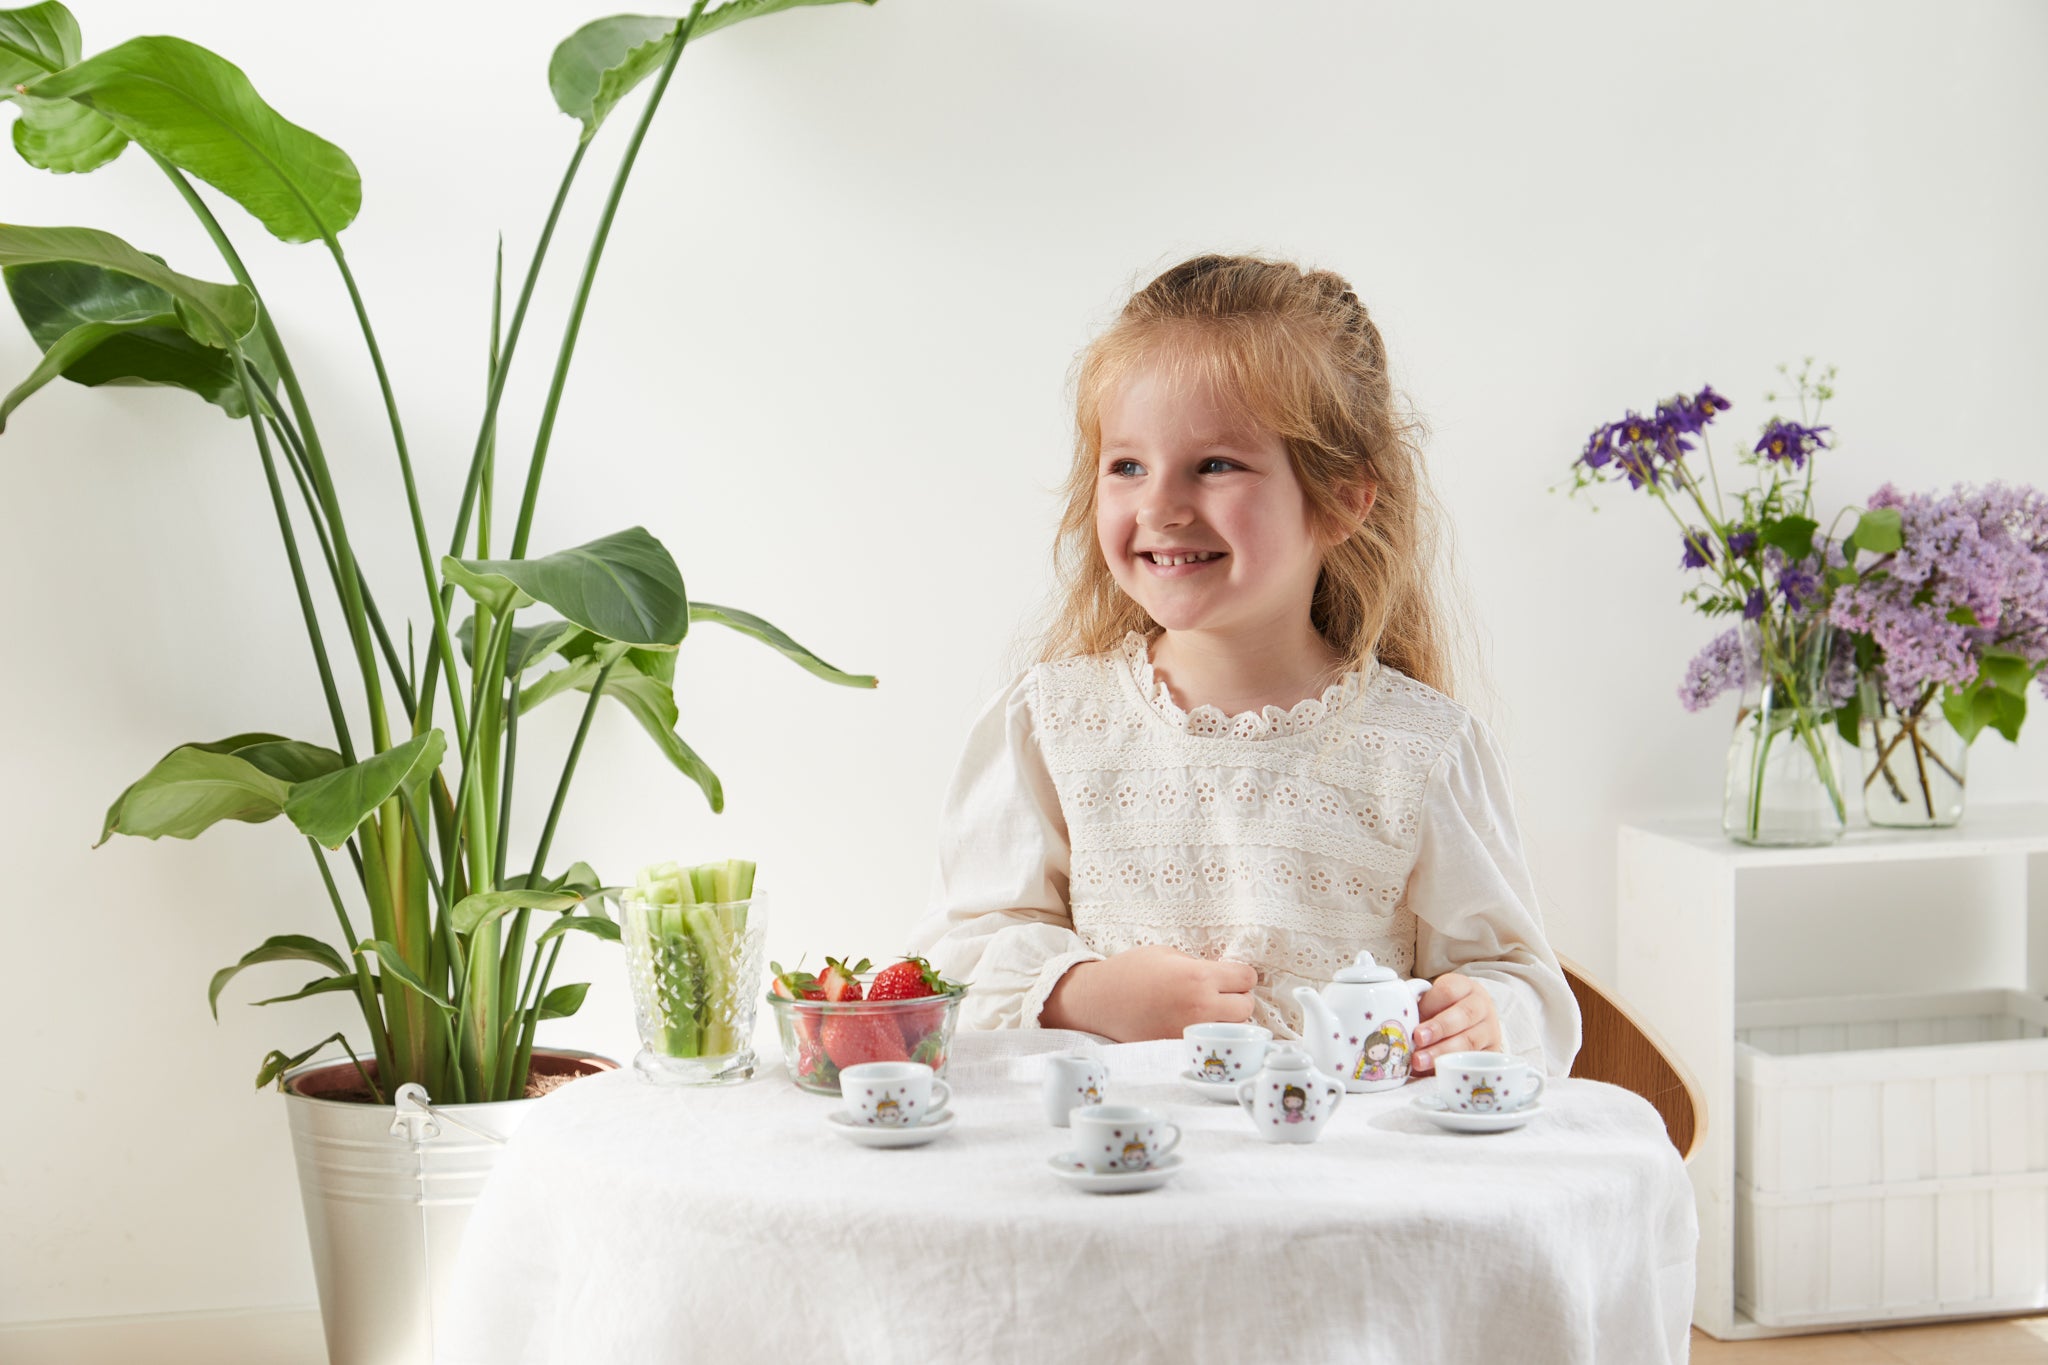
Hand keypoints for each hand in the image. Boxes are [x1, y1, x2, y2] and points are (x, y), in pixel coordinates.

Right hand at [1039, 945, 1257, 1041]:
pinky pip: (1208, 1041)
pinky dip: (1208, 1034)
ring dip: (1227, 1020)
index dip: (1241, 975)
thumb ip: (1199, 965)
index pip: (1247, 978)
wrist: (1099, 1000)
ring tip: (1209, 1010)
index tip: (1231, 975)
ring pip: (1233, 1030)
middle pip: (1247, 1007)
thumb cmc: (1131, 971)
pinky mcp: (1180, 1047)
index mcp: (1199, 977)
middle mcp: (1200, 1007)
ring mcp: (1191, 1031)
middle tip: (1222, 993)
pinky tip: (1194, 1024)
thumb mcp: (1168, 954)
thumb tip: (1222, 976)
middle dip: (1238, 998)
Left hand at [1412, 972, 1501, 1074]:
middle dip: (1438, 1029)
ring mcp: (1490, 1030)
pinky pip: (1475, 1061)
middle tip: (1418, 1039)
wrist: (1476, 1020)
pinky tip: (1436, 1071)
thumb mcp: (1434, 1001)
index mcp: (1464, 987)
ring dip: (1443, 1052)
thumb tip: (1396, 1027)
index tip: (1415, 1019)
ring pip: (1470, 1041)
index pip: (1448, 991)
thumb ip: (1418, 1009)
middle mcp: (1481, 1006)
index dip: (1430, 1005)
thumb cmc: (1447, 1010)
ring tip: (1420, 1061)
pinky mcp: (1492, 1053)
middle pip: (1463, 1015)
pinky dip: (1454, 1067)